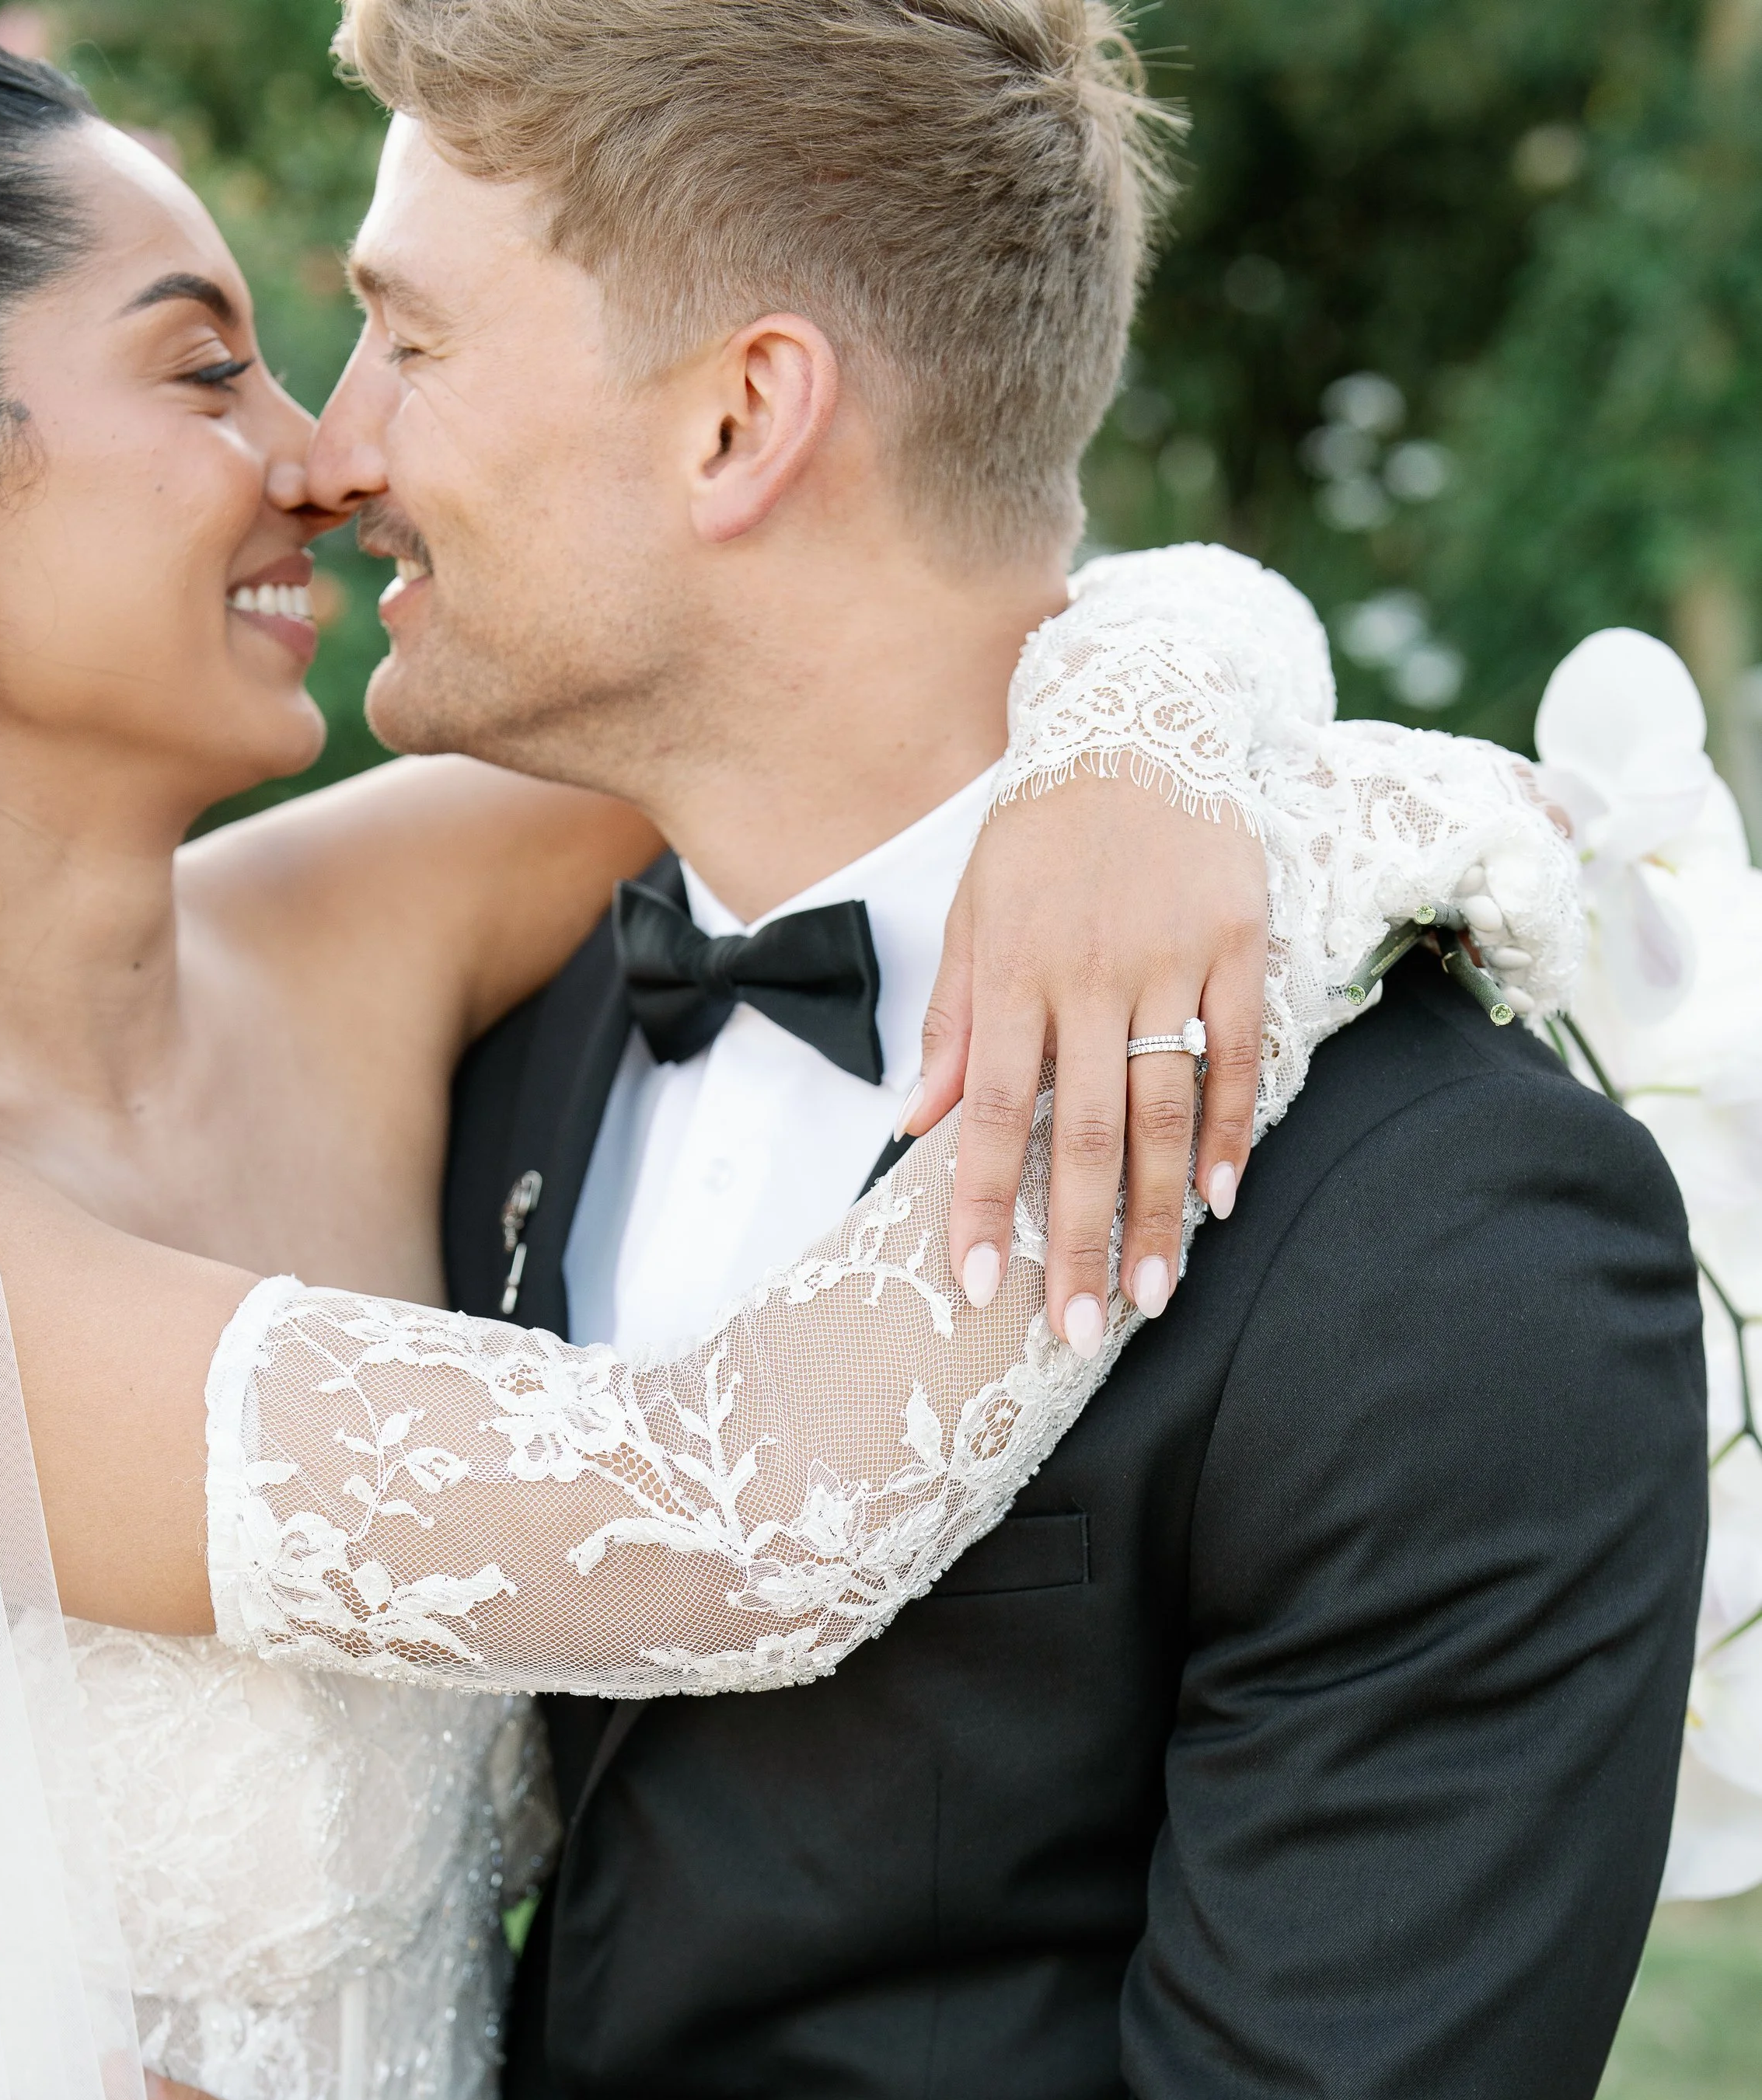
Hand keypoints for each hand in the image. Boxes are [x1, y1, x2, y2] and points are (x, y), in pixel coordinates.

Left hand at [913, 764, 1267, 1350]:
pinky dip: (1232, 1129)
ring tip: (1153, 1295)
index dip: (985, 1204)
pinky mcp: (1238, 942)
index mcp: (1014, 972)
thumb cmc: (1041, 830)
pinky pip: (1237, 1053)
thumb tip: (913, 1125)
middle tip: (1079, 1330)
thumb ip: (952, 1021)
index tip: (977, 1286)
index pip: (991, 1112)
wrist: (1138, 717)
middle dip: (1080, 1240)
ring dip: (1160, 1211)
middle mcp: (1091, 974)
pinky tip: (1221, 1200)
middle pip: (1084, 1131)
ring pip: (1164, 1108)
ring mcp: (1170, 960)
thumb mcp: (973, 910)